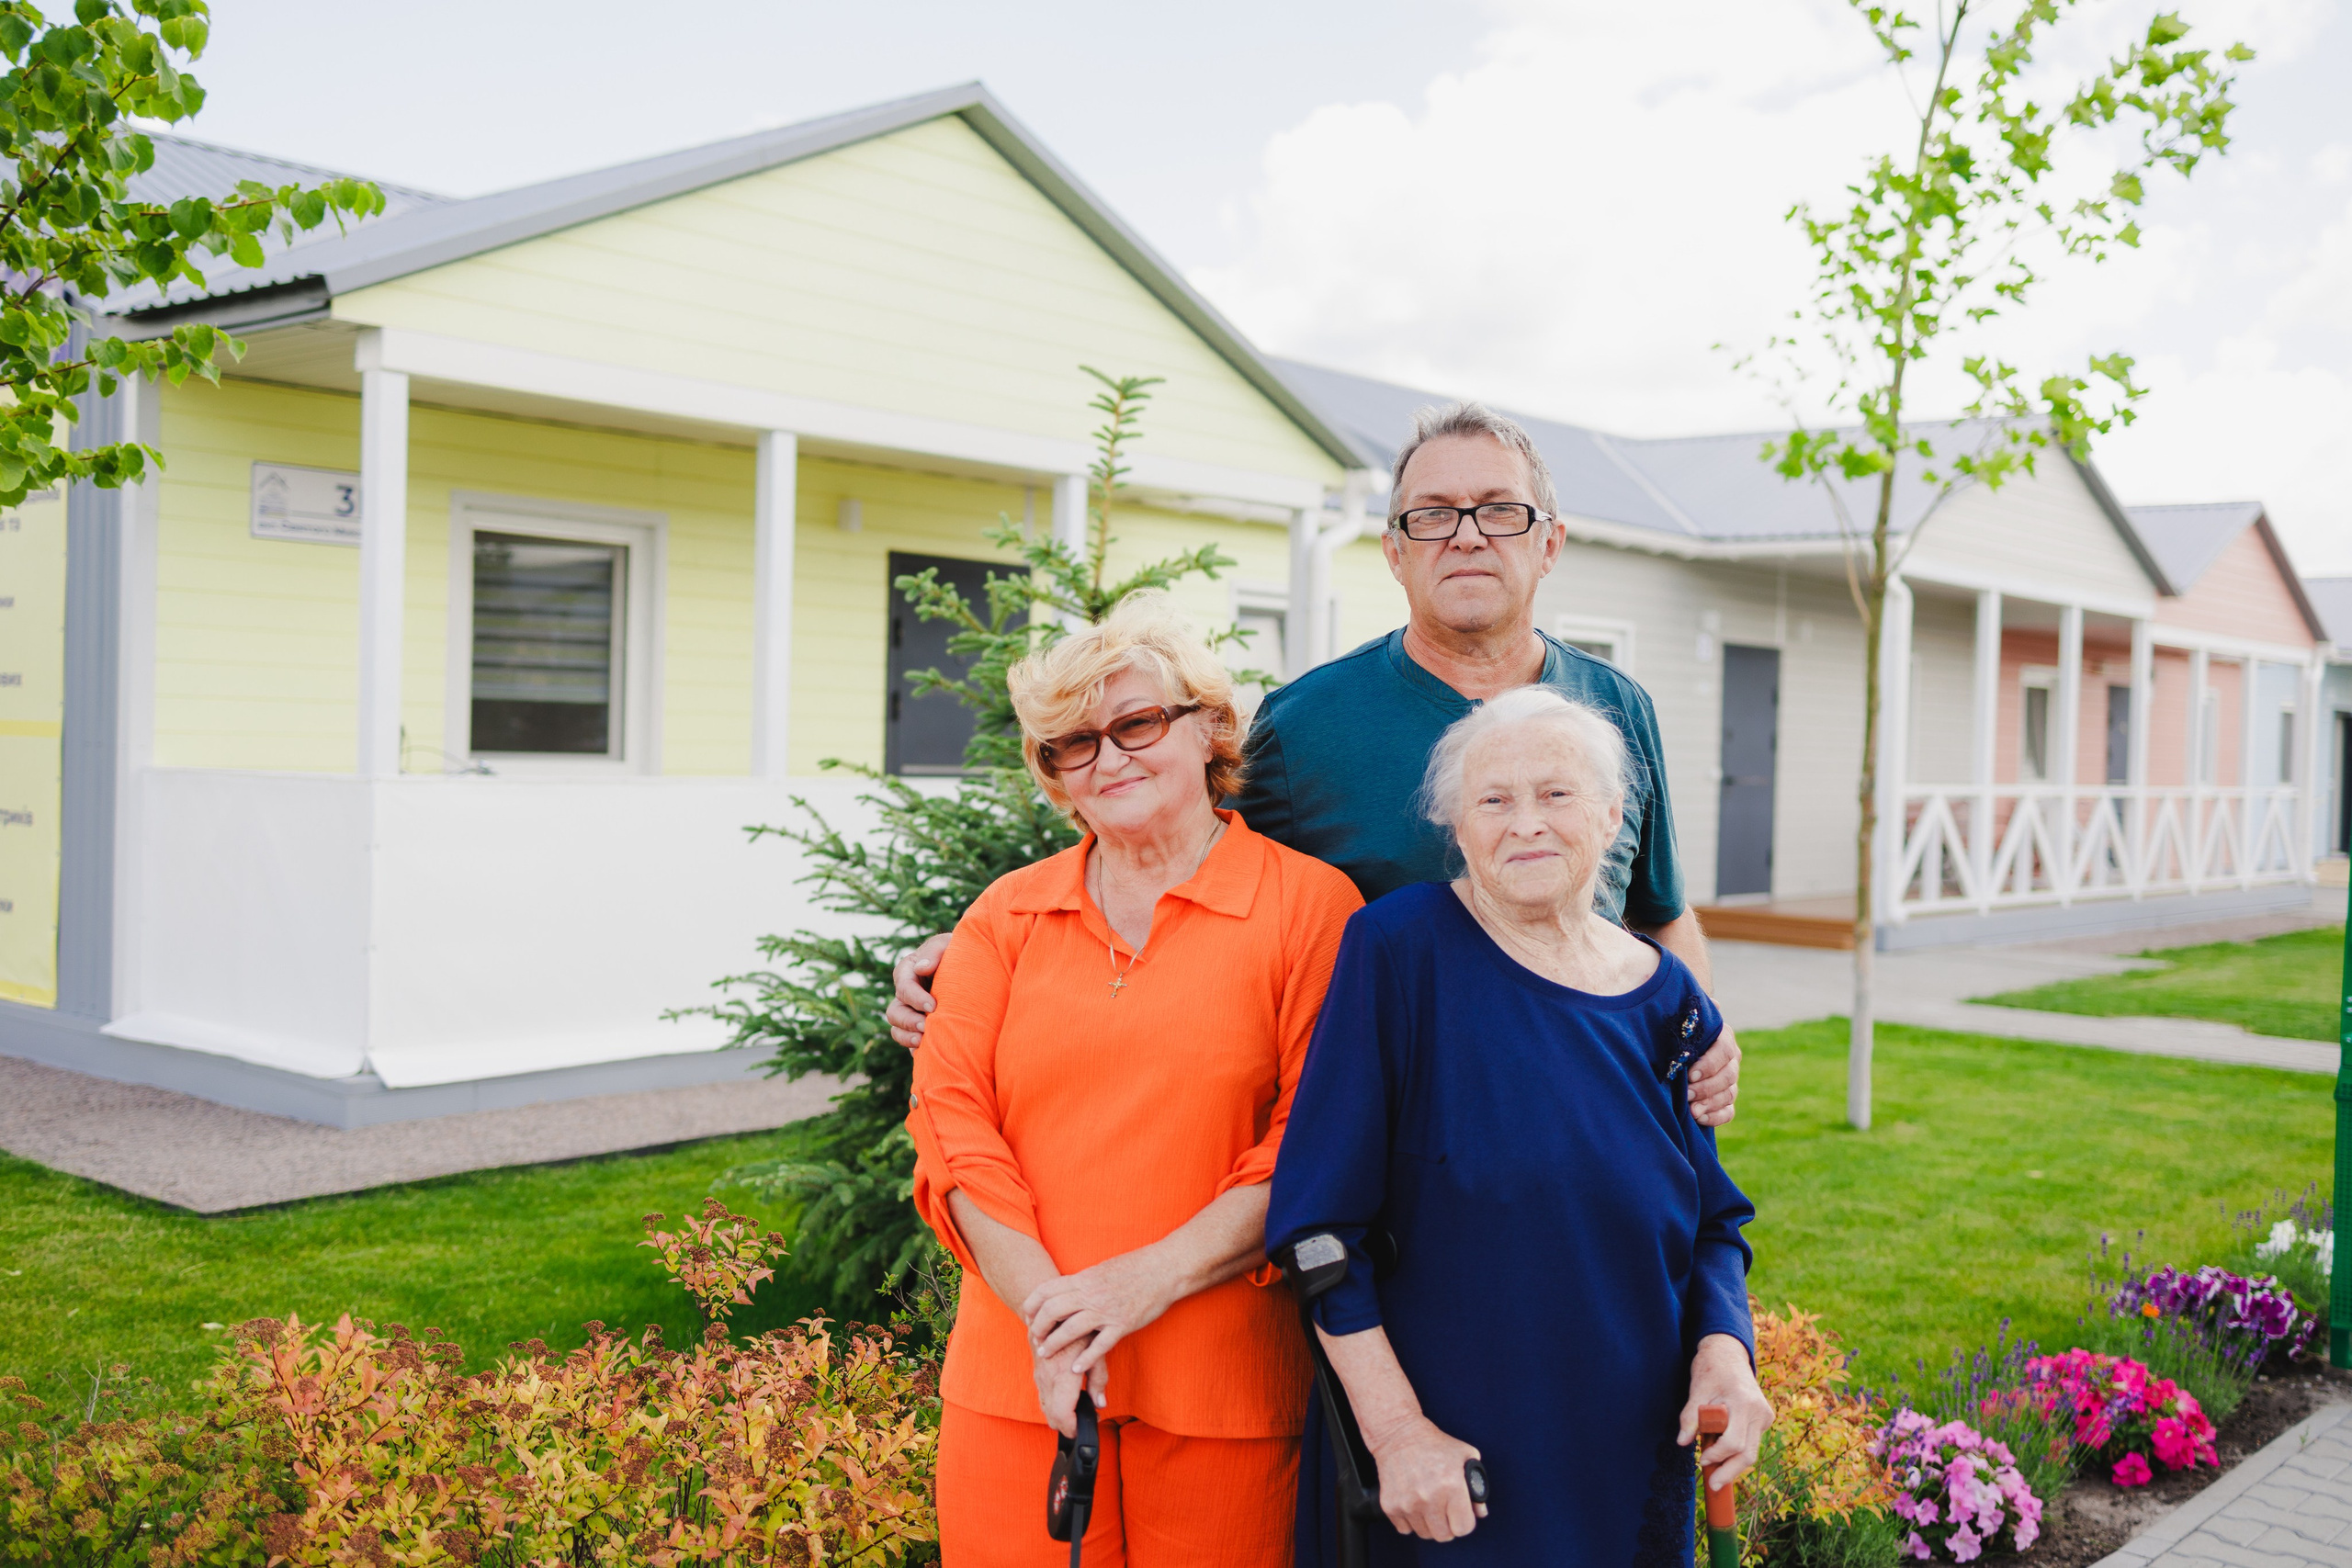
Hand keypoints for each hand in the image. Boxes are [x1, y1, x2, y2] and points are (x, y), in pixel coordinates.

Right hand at [887, 933, 952, 1048]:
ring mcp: (911, 1012)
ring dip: (907, 1037)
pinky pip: (909, 1043)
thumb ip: (935, 952)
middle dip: (908, 1021)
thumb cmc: (961, 952)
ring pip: (897, 1029)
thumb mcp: (948, 944)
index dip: (915, 998)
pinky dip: (914, 1048)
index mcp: (908, 971)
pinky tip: (927, 1051)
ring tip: (923, 1042)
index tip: (933, 1006)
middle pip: (894, 1012)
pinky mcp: (920, 1027)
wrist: (976, 969)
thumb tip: (921, 968)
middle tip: (926, 1026)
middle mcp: (906, 994)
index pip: (903, 986)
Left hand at [1023, 1248, 1185, 1374]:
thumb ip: (1083, 1281)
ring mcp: (1106, 1310)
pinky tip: (1075, 1368)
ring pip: (1070, 1330)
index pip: (1047, 1290)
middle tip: (1035, 1338)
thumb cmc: (1135, 1267)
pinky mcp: (1122, 1325)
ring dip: (1054, 1344)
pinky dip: (1085, 1359)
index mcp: (1084, 1278)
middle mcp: (1091, 1294)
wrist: (1164, 1269)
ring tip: (1045, 1353)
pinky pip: (1099, 1345)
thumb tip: (1066, 1290)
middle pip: (1052, 1311)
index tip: (1028, 1316)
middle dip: (1038, 1327)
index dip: (1032, 1305)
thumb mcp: (1102, 1269)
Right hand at [1032, 1336, 1108, 1437]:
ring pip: (1045, 1408)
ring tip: (1080, 1409)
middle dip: (1068, 1425)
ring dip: (1060, 1415)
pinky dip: (1054, 1404)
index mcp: (1062, 1375)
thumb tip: (1101, 1403)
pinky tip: (1068, 1398)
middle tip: (1087, 1419)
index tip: (1087, 1427)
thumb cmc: (1080, 1326)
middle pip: (1052, 1416)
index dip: (1074, 1428)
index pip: (1062, 1415)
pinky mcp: (1036, 1372)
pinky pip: (1042, 1397)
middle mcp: (1046, 1378)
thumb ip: (1099, 1378)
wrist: (1054, 1307)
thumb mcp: (1097, 1349)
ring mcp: (1039, 1375)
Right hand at [1362, 1414, 1482, 1540]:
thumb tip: (1480, 1512)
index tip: (1460, 1513)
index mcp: (1451, 1486)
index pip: (1463, 1528)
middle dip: (1447, 1525)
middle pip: (1444, 1536)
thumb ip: (1478, 1485)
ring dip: (1428, 1523)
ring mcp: (1408, 1504)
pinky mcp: (1390, 1505)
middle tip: (1444, 1509)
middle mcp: (1429, 1498)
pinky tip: (1412, 1502)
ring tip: (1427, 1502)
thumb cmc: (1435, 1444)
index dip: (1464, 1521)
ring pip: (1424, 1533)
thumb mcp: (1465, 1455)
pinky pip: (1404, 1529)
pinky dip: (1410, 1520)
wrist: (1398, 1434)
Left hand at [1679, 1333, 1772, 1490]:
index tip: (1702, 1459)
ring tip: (1715, 1471)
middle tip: (1713, 1485)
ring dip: (1733, 1463)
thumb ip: (1690, 1417)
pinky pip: (1751, 1441)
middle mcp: (1759, 1411)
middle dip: (1730, 1472)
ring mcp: (1765, 1415)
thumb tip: (1682, 1443)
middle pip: (1748, 1453)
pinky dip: (1737, 1449)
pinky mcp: (1765, 1418)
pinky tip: (1721, 1449)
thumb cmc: (1710, 1369)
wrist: (1728, 1352)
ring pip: (1752, 1450)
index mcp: (1744, 1403)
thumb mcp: (1696, 1390)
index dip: (1717, 1455)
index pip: (1734, 1442)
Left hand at [1687, 1022, 1740, 1126]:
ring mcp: (1730, 1081)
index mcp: (1724, 1038)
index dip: (1709, 1065)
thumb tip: (1712, 1003)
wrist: (1680, 1045)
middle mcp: (1731, 1060)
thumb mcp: (1684, 1018)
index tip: (1690, 1074)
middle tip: (1687, 1094)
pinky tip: (1700, 1119)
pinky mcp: (1725, 1099)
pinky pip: (1729, 1111)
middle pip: (1728, 1077)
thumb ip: (1693, 1012)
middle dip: (1707, 1088)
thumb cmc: (1680, 1030)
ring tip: (1692, 1111)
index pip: (1724, 1052)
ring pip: (1729, 1095)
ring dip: (1710, 1104)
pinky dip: (1716, 1117)